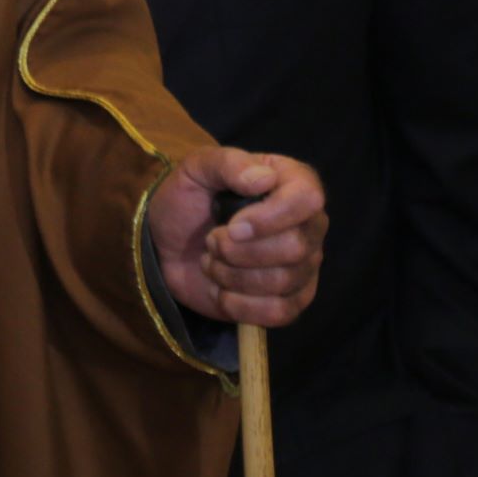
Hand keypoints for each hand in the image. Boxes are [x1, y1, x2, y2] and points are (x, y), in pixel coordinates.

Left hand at [153, 147, 325, 329]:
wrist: (169, 243)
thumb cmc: (188, 200)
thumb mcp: (196, 169)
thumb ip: (228, 163)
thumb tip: (263, 179)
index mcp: (294, 183)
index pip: (307, 199)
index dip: (270, 217)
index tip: (232, 226)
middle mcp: (308, 225)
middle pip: (294, 248)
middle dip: (238, 250)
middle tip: (210, 242)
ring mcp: (304, 266)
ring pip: (282, 282)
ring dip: (231, 276)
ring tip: (211, 262)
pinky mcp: (290, 300)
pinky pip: (280, 313)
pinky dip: (239, 305)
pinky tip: (221, 291)